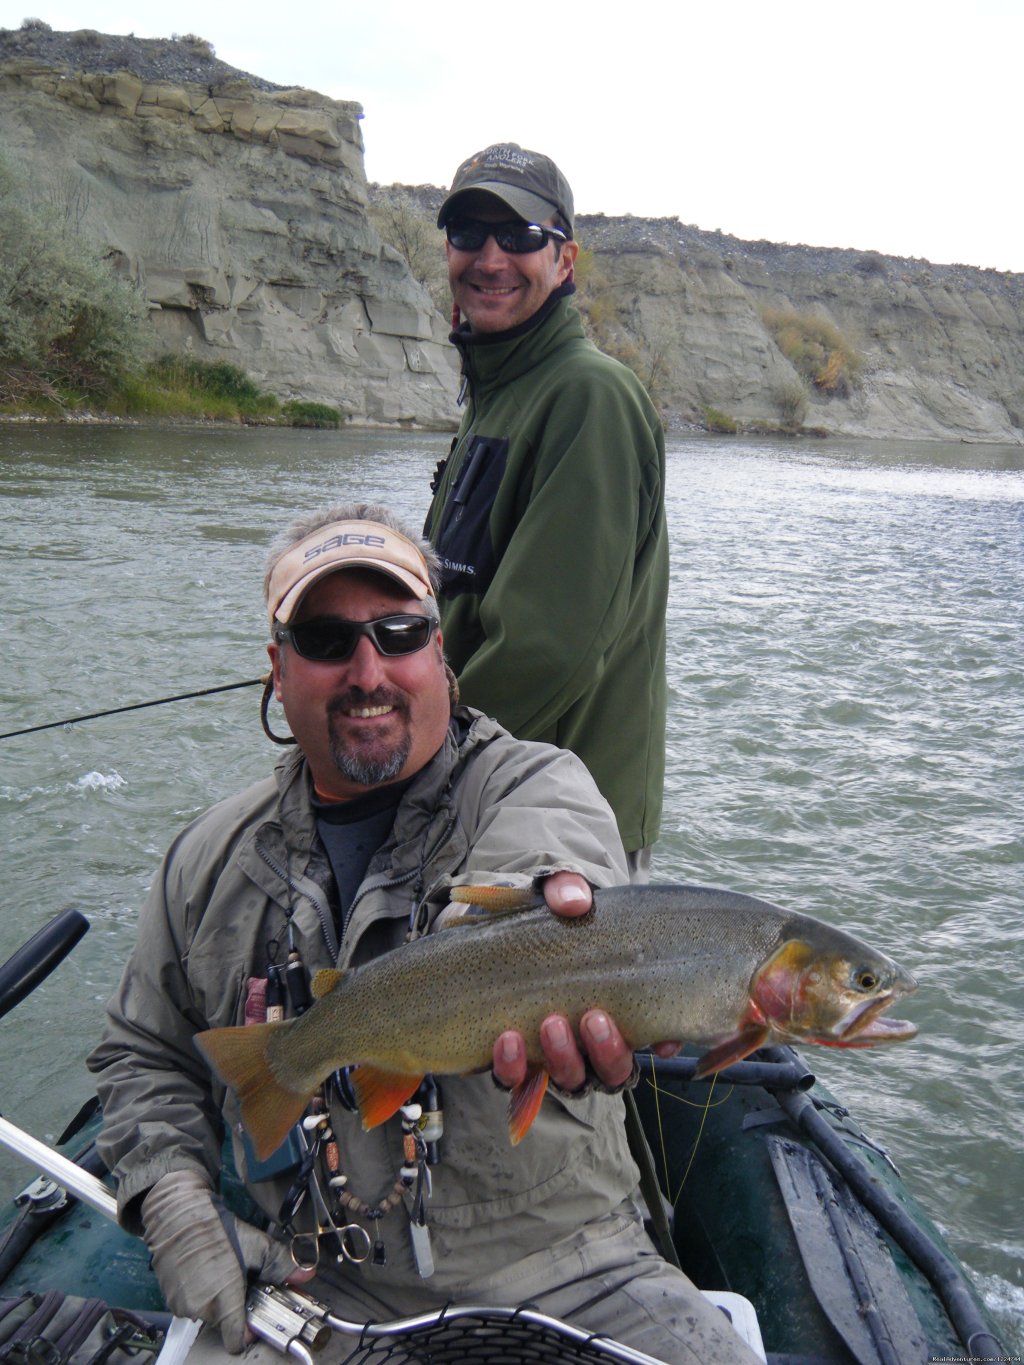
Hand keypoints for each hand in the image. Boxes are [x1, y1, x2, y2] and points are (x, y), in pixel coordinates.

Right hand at [141, 1169, 309, 1352]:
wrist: (177, 1214)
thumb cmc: (215, 1228)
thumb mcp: (255, 1244)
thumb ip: (281, 1263)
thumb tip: (306, 1274)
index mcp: (222, 1298)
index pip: (236, 1340)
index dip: (250, 1331)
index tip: (256, 1314)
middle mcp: (199, 1308)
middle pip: (224, 1323)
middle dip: (235, 1306)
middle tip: (240, 1279)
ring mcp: (181, 1305)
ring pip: (208, 1314)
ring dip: (216, 1300)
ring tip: (221, 1271)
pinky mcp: (170, 1299)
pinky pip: (191, 1306)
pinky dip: (200, 1294)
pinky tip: (205, 1271)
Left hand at [492, 873, 671, 1091]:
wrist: (494, 930)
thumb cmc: (545, 917)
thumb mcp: (560, 895)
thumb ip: (568, 889)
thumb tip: (576, 902)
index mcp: (620, 1007)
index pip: (656, 1039)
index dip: (664, 1044)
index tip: (663, 1040)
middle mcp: (592, 1043)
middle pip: (612, 1070)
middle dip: (608, 1051)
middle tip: (593, 1018)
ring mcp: (555, 1055)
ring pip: (571, 1078)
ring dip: (564, 1058)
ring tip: (551, 1023)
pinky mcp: (515, 1059)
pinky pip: (518, 1078)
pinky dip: (514, 1067)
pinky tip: (507, 1039)